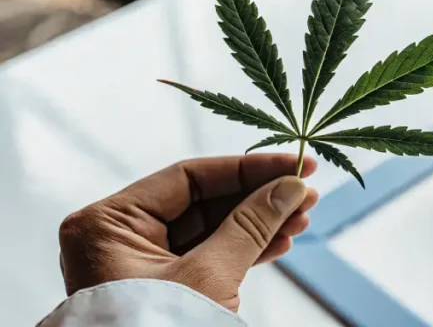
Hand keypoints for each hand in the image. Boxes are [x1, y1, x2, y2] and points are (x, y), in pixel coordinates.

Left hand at [57, 153, 319, 311]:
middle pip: (202, 201)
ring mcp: (138, 264)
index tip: (295, 165)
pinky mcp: (159, 287)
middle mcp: (117, 237)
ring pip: (210, 229)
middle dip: (259, 199)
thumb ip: (251, 225)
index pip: (188, 176)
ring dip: (259, 224)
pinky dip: (244, 250)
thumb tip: (291, 186)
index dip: (248, 168)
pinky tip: (280, 243)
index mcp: (107, 223)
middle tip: (305, 194)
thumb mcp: (208, 276)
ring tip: (301, 220)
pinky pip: (207, 256)